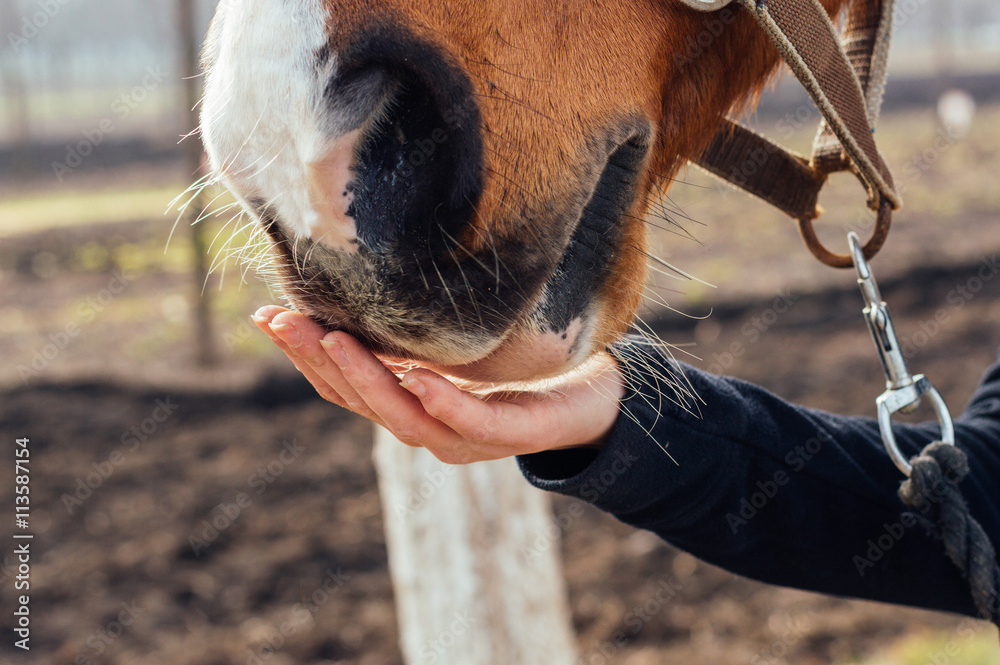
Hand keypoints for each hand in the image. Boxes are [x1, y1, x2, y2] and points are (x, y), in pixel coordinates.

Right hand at [252, 306, 624, 463]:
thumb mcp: (457, 341)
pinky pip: (470, 421)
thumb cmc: (522, 366)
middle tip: (282, 321)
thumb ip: (414, 330)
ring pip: (405, 418)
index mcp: (413, 405)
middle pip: (363, 402)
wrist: (597, 394)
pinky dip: (440, 401)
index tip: (267, 316)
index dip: (305, 355)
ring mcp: (471, 436)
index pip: (348, 386)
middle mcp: (433, 427)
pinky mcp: (515, 432)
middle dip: (318, 362)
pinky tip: (418, 377)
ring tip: (332, 339)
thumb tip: (368, 280)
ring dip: (366, 379)